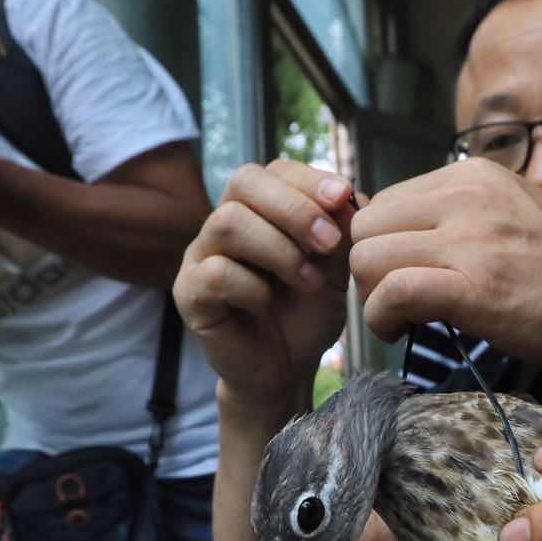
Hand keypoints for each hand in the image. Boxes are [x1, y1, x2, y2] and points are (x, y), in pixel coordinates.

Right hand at [174, 160, 356, 409]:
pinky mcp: (188, 293)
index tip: (344, 198)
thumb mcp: (336, 270)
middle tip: (329, 243)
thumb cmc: (306, 314)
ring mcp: (200, 255)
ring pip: (227, 222)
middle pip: (244, 182)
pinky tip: (268, 306)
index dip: (308, 180)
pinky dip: (252, 288)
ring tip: (310, 283)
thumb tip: (353, 196)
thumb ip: (341, 232)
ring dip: (279, 250)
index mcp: (259, 210)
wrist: (286, 369)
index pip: (274, 171)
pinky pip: (214, 272)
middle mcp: (224, 223)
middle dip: (294, 208)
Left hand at [348, 159, 541, 367]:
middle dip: (369, 270)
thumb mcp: (513, 212)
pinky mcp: (473, 286)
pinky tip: (403, 330)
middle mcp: (464, 196)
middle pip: (365, 228)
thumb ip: (460, 214)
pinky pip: (392, 293)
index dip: (381, 244)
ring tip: (403, 317)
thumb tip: (407, 232)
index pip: (383, 201)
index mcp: (472, 176)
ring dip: (373, 297)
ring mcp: (468, 239)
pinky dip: (383, 318)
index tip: (399, 274)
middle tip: (396, 301)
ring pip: (368, 259)